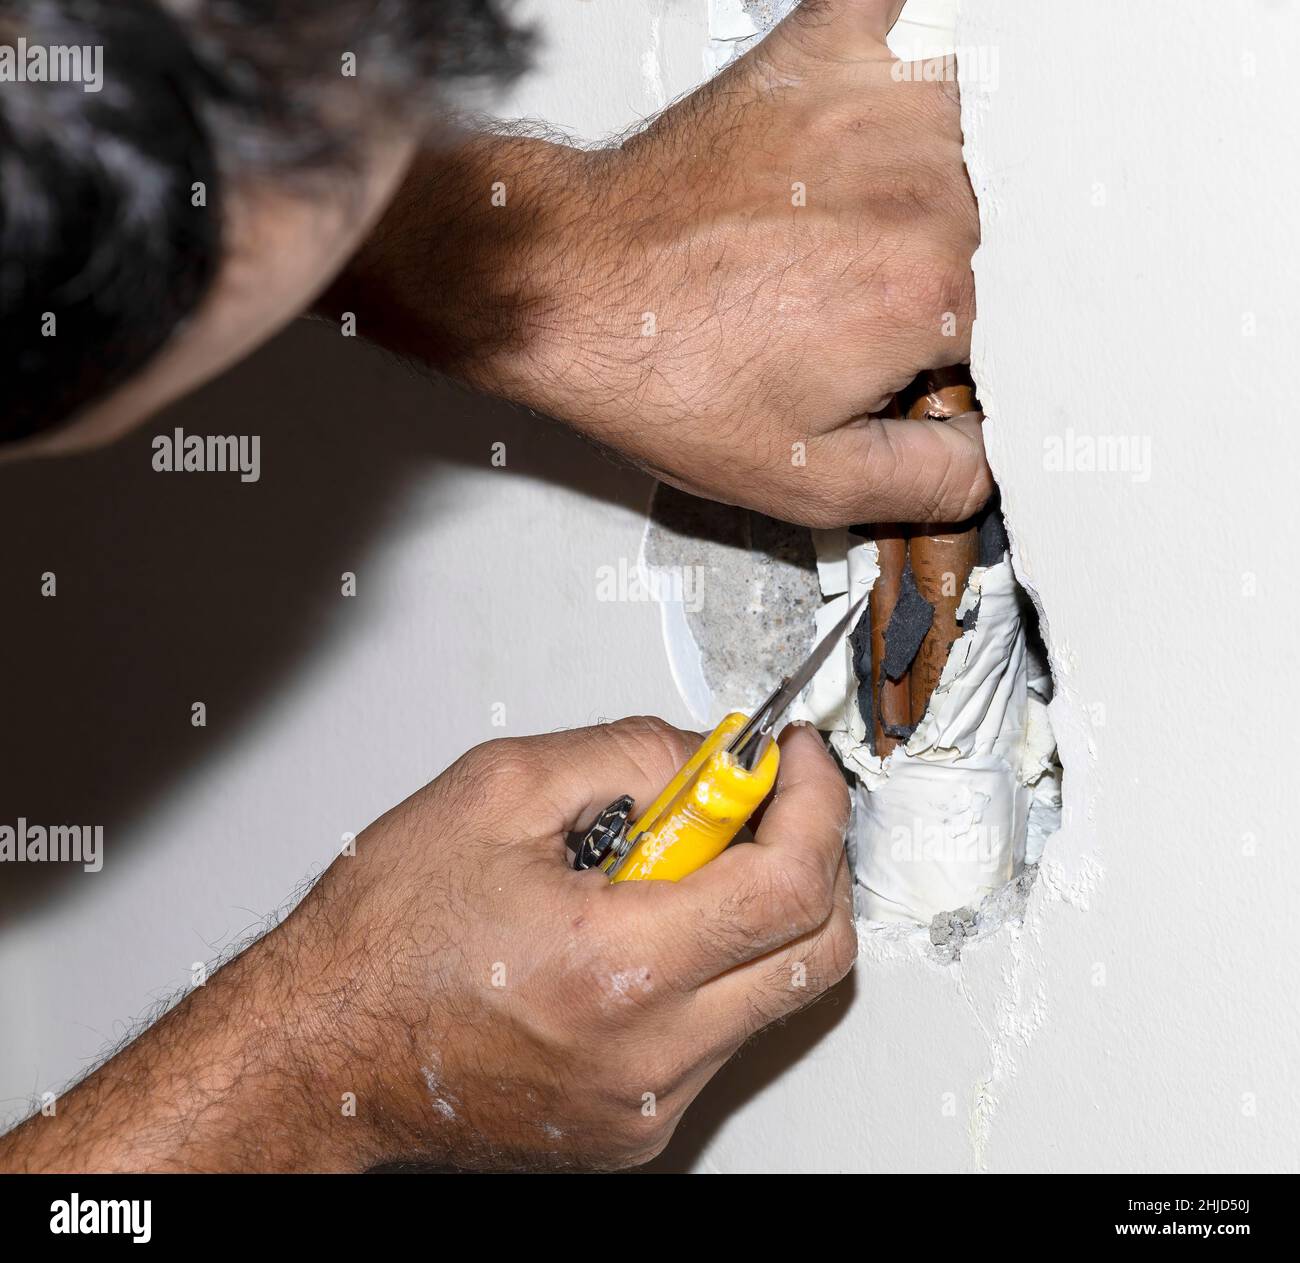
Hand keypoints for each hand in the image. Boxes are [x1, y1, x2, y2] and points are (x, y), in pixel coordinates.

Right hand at [0, 717, 853, 1171]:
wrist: (319, 1050)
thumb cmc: (381, 935)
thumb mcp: (498, 790)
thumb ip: (628, 756)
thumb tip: (710, 758)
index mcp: (614, 968)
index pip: (789, 886)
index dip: (813, 806)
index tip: (798, 764)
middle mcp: (645, 1054)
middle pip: (814, 953)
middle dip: (808, 857)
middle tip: (753, 804)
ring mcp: (646, 1105)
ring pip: (771, 993)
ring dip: (749, 910)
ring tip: (659, 869)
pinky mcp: (635, 1127)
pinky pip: (720, 1035)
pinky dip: (708, 965)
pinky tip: (636, 928)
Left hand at [328, 0, 989, 526]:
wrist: (569, 286)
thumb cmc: (663, 370)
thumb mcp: (801, 479)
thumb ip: (925, 482)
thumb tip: (984, 461)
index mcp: (928, 292)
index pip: (1003, 332)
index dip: (947, 364)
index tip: (893, 373)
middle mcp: (921, 188)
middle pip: (988, 240)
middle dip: (935, 283)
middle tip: (841, 313)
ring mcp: (874, 109)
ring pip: (967, 147)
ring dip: (925, 192)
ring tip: (832, 237)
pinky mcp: (825, 54)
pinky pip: (914, 22)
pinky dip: (914, 56)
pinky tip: (885, 113)